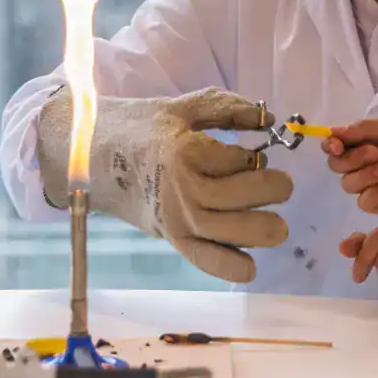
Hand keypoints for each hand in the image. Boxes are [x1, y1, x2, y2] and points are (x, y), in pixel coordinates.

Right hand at [38, 87, 292, 283]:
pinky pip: (202, 258)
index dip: (253, 159)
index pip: (233, 161)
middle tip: (283, 186)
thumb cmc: (143, 127)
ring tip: (279, 227)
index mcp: (184, 151)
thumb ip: (227, 109)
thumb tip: (268, 119)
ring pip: (223, 231)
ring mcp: (175, 217)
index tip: (258, 155)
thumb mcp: (184, 109)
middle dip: (268, 192)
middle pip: (233, 198)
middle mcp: (180, 188)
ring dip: (258, 231)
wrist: (94, 157)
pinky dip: (227, 266)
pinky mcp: (171, 237)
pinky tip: (251, 268)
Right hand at [323, 115, 377, 217]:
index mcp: (370, 140)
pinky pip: (363, 203)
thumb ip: (366, 129)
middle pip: (337, 165)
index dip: (331, 144)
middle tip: (375, 153)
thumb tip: (331, 131)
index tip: (336, 144)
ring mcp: (376, 185)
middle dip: (350, 159)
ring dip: (363, 175)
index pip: (338, 143)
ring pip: (348, 184)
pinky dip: (371, 193)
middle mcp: (369, 162)